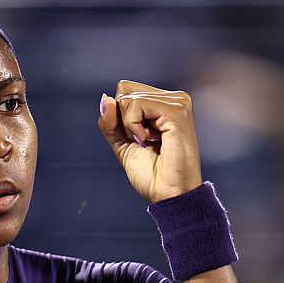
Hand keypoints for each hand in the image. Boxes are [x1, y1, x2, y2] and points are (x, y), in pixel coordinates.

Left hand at [97, 80, 203, 202]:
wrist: (168, 193)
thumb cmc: (151, 174)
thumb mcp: (122, 144)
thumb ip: (110, 122)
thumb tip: (105, 99)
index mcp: (164, 103)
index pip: (125, 89)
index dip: (119, 115)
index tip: (137, 138)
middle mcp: (174, 99)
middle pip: (124, 89)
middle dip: (123, 119)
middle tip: (144, 141)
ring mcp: (178, 103)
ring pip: (128, 98)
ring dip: (129, 126)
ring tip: (150, 142)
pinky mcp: (177, 111)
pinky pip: (136, 105)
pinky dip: (133, 126)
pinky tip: (151, 139)